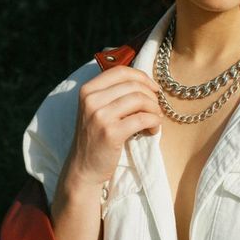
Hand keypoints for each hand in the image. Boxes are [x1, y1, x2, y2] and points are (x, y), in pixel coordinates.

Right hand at [64, 65, 162, 189]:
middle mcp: (91, 100)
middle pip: (133, 85)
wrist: (83, 168)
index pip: (121, 71)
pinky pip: (142, 119)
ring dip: (154, 109)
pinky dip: (154, 122)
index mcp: (88, 90)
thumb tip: (145, 80)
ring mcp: (99, 116)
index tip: (153, 88)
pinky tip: (153, 129)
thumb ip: (113, 93)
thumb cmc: (96, 136)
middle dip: (151, 95)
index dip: (142, 76)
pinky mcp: (110, 133)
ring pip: (140, 100)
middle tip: (156, 108)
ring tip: (155, 118)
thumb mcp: (97, 109)